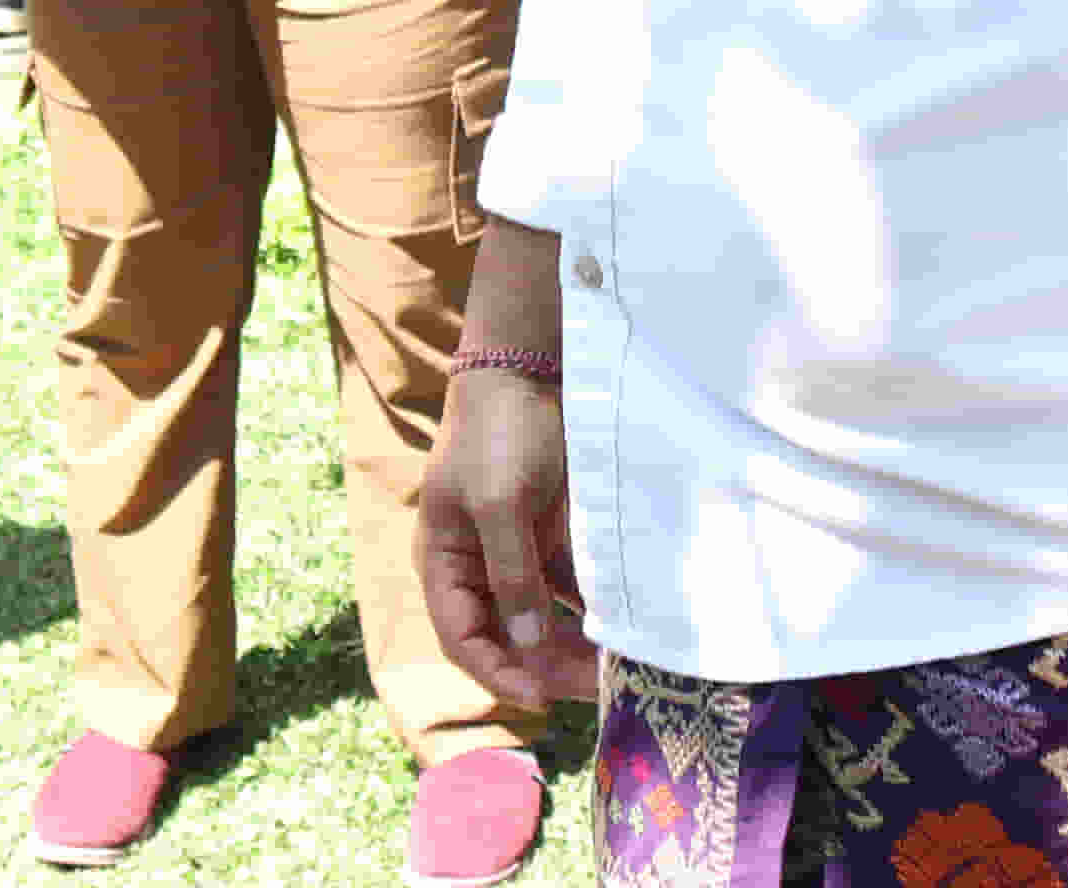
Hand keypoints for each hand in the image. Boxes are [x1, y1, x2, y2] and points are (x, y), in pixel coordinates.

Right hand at [412, 364, 595, 712]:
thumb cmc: (498, 435)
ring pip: (543, 619)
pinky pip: (572, 589)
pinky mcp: (552, 537)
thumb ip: (511, 576)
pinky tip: (622, 630)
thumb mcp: (499, 505)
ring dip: (572, 646)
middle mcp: (479, 567)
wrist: (531, 368)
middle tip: (593, 689)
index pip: (462, 638)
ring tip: (613, 669)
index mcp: (445, 563)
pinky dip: (592, 612)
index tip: (541, 699)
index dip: (498, 674)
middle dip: (545, 667)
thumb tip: (525, 648)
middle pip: (506, 637)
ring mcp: (518, 553)